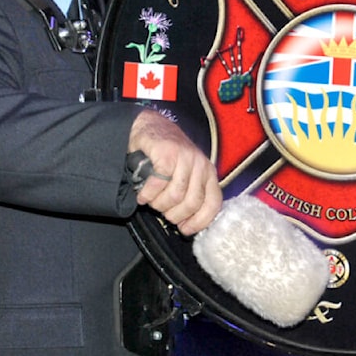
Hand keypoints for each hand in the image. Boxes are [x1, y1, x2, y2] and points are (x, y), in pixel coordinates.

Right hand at [128, 109, 221, 235]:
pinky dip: (147, 194)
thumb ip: (190, 194)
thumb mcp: (185, 174)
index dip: (199, 222)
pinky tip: (142, 194)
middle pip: (192, 203)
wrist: (149, 126)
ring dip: (158, 204)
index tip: (184, 230)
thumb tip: (187, 225)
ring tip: (151, 200)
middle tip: (162, 210)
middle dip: (173, 214)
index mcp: (208, 173)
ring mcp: (185, 158)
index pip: (213, 204)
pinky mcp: (167, 153)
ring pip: (174, 196)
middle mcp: (200, 165)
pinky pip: (158, 184)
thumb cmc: (166, 155)